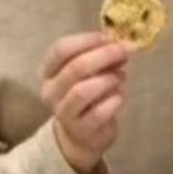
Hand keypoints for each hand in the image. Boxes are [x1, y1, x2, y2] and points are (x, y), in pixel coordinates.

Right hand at [38, 31, 129, 173]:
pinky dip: (114, 101)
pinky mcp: (81, 130)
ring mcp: (63, 113)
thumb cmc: (87, 97)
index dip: (87, 40)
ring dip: (107, 79)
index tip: (109, 37)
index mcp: (48, 71)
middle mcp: (51, 91)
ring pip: (82, 91)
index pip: (60, 49)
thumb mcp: (89, 73)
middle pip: (75, 68)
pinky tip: (120, 96)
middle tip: (124, 51)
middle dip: (104, 56)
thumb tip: (123, 43)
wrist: (82, 136)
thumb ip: (100, 57)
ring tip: (121, 77)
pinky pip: (98, 113)